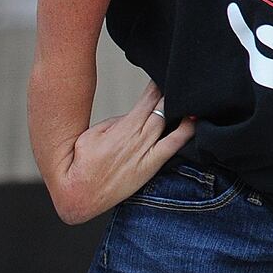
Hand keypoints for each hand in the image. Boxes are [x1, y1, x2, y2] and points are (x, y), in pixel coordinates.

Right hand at [39, 82, 192, 225]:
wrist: (78, 196)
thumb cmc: (82, 164)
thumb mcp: (92, 134)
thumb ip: (116, 122)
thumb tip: (134, 115)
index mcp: (123, 128)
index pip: (147, 100)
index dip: (158, 86)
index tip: (165, 77)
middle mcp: (137, 139)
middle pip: (161, 108)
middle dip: (170, 95)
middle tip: (180, 84)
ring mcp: (146, 154)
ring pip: (169, 124)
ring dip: (179, 109)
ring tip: (189, 98)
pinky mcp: (150, 167)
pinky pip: (173, 147)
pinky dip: (186, 132)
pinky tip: (194, 121)